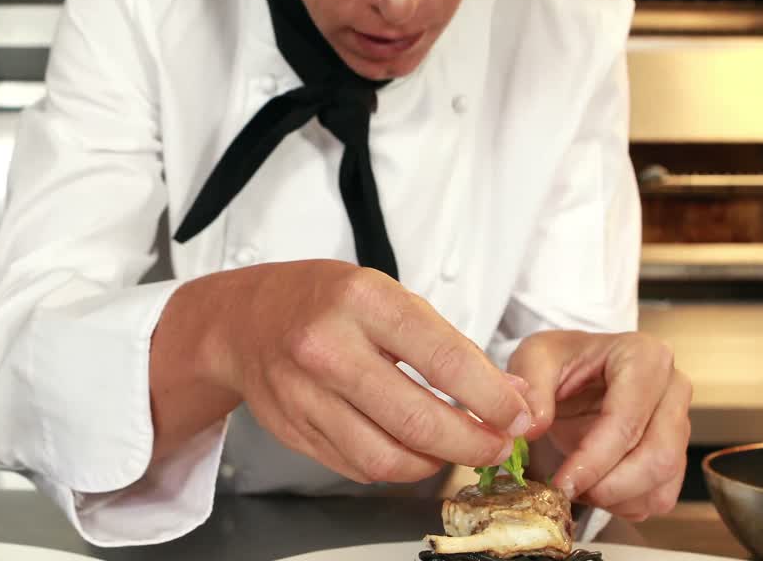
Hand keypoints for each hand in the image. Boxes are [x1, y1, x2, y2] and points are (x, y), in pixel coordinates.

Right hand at [202, 260, 531, 483]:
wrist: (243, 320)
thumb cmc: (321, 301)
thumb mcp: (386, 295)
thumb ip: (447, 344)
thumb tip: (510, 393)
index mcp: (361, 301)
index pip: (444, 360)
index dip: (493, 398)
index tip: (519, 415)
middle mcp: (328, 349)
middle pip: (418, 420)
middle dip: (474, 443)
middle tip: (498, 445)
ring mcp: (305, 394)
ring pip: (389, 458)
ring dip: (436, 463)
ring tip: (452, 447)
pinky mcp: (295, 430)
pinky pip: (360, 467)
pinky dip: (396, 465)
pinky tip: (408, 447)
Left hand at [508, 330, 692, 520]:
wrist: (575, 372)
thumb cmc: (560, 360)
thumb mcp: (534, 358)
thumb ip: (531, 388)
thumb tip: (531, 427)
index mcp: (644, 356)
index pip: (626, 420)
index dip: (594, 459)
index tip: (562, 482)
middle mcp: (672, 388)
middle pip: (657, 456)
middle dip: (608, 486)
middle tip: (567, 492)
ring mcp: (679, 422)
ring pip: (662, 481)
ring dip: (615, 498)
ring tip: (575, 488)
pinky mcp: (676, 453)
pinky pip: (660, 496)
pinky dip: (625, 504)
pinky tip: (593, 489)